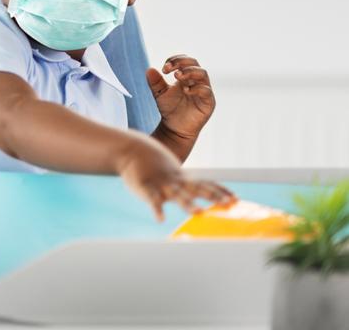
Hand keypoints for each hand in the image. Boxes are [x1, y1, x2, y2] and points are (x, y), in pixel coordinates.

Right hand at [114, 138, 234, 220]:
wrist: (132, 149)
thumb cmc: (153, 163)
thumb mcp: (173, 171)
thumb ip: (185, 182)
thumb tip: (197, 190)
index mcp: (183, 178)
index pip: (206, 184)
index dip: (221, 191)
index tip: (236, 199)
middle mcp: (176, 181)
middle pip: (197, 189)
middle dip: (212, 197)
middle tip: (227, 204)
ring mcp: (161, 184)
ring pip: (176, 195)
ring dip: (187, 203)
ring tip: (197, 212)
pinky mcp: (145, 188)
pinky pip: (152, 200)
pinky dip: (157, 209)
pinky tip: (161, 218)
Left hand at [147, 55, 215, 143]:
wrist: (174, 128)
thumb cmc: (169, 109)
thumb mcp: (159, 94)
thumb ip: (155, 82)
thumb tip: (149, 69)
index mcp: (186, 77)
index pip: (185, 61)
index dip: (175, 60)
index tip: (164, 68)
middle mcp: (196, 81)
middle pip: (195, 64)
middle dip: (182, 63)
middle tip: (171, 70)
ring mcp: (204, 91)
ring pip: (203, 74)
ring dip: (190, 72)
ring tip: (177, 77)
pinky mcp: (209, 102)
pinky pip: (206, 91)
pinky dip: (196, 88)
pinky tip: (185, 91)